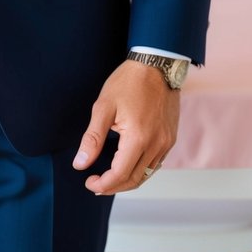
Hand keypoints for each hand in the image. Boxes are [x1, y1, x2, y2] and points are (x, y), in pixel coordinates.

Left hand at [72, 60, 179, 194]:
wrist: (157, 65)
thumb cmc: (128, 82)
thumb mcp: (104, 107)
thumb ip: (92, 138)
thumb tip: (80, 163)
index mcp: (138, 138)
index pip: (119, 175)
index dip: (102, 185)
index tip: (88, 182)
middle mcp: (156, 145)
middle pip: (134, 180)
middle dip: (113, 187)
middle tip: (95, 184)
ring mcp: (166, 143)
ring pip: (146, 175)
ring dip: (127, 180)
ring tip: (109, 178)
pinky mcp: (170, 138)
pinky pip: (155, 164)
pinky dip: (140, 170)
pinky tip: (128, 164)